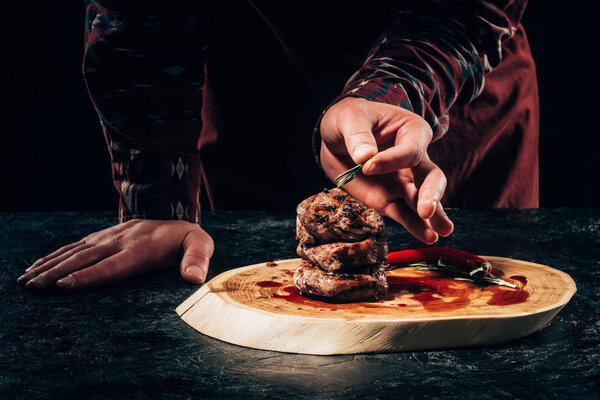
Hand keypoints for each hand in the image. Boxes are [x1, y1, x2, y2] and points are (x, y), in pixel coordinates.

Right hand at [17, 219, 213, 290]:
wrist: (175, 213)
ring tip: (26, 281)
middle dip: (57, 273)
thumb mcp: (200, 245)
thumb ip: (197, 260)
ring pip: (74, 252)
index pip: (113, 265)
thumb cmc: (187, 239)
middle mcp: (120, 241)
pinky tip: (37, 266)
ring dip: (49, 265)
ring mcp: (108, 237)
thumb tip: (193, 279)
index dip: (89, 276)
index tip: (64, 285)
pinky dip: (54, 256)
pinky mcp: (102, 236)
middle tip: (33, 288)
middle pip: (85, 259)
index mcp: (142, 248)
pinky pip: (75, 246)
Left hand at [320, 97, 453, 242]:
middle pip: (431, 177)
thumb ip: (358, 135)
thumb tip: (365, 157)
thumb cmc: (348, 119)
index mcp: (411, 131)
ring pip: (422, 200)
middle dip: (431, 194)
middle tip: (427, 210)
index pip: (410, 150)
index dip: (391, 160)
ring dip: (433, 216)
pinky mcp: (389, 198)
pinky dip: (414, 225)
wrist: (335, 138)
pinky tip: (427, 237)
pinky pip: (404, 213)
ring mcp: (403, 181)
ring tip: (442, 231)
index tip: (367, 166)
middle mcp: (414, 158)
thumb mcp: (349, 118)